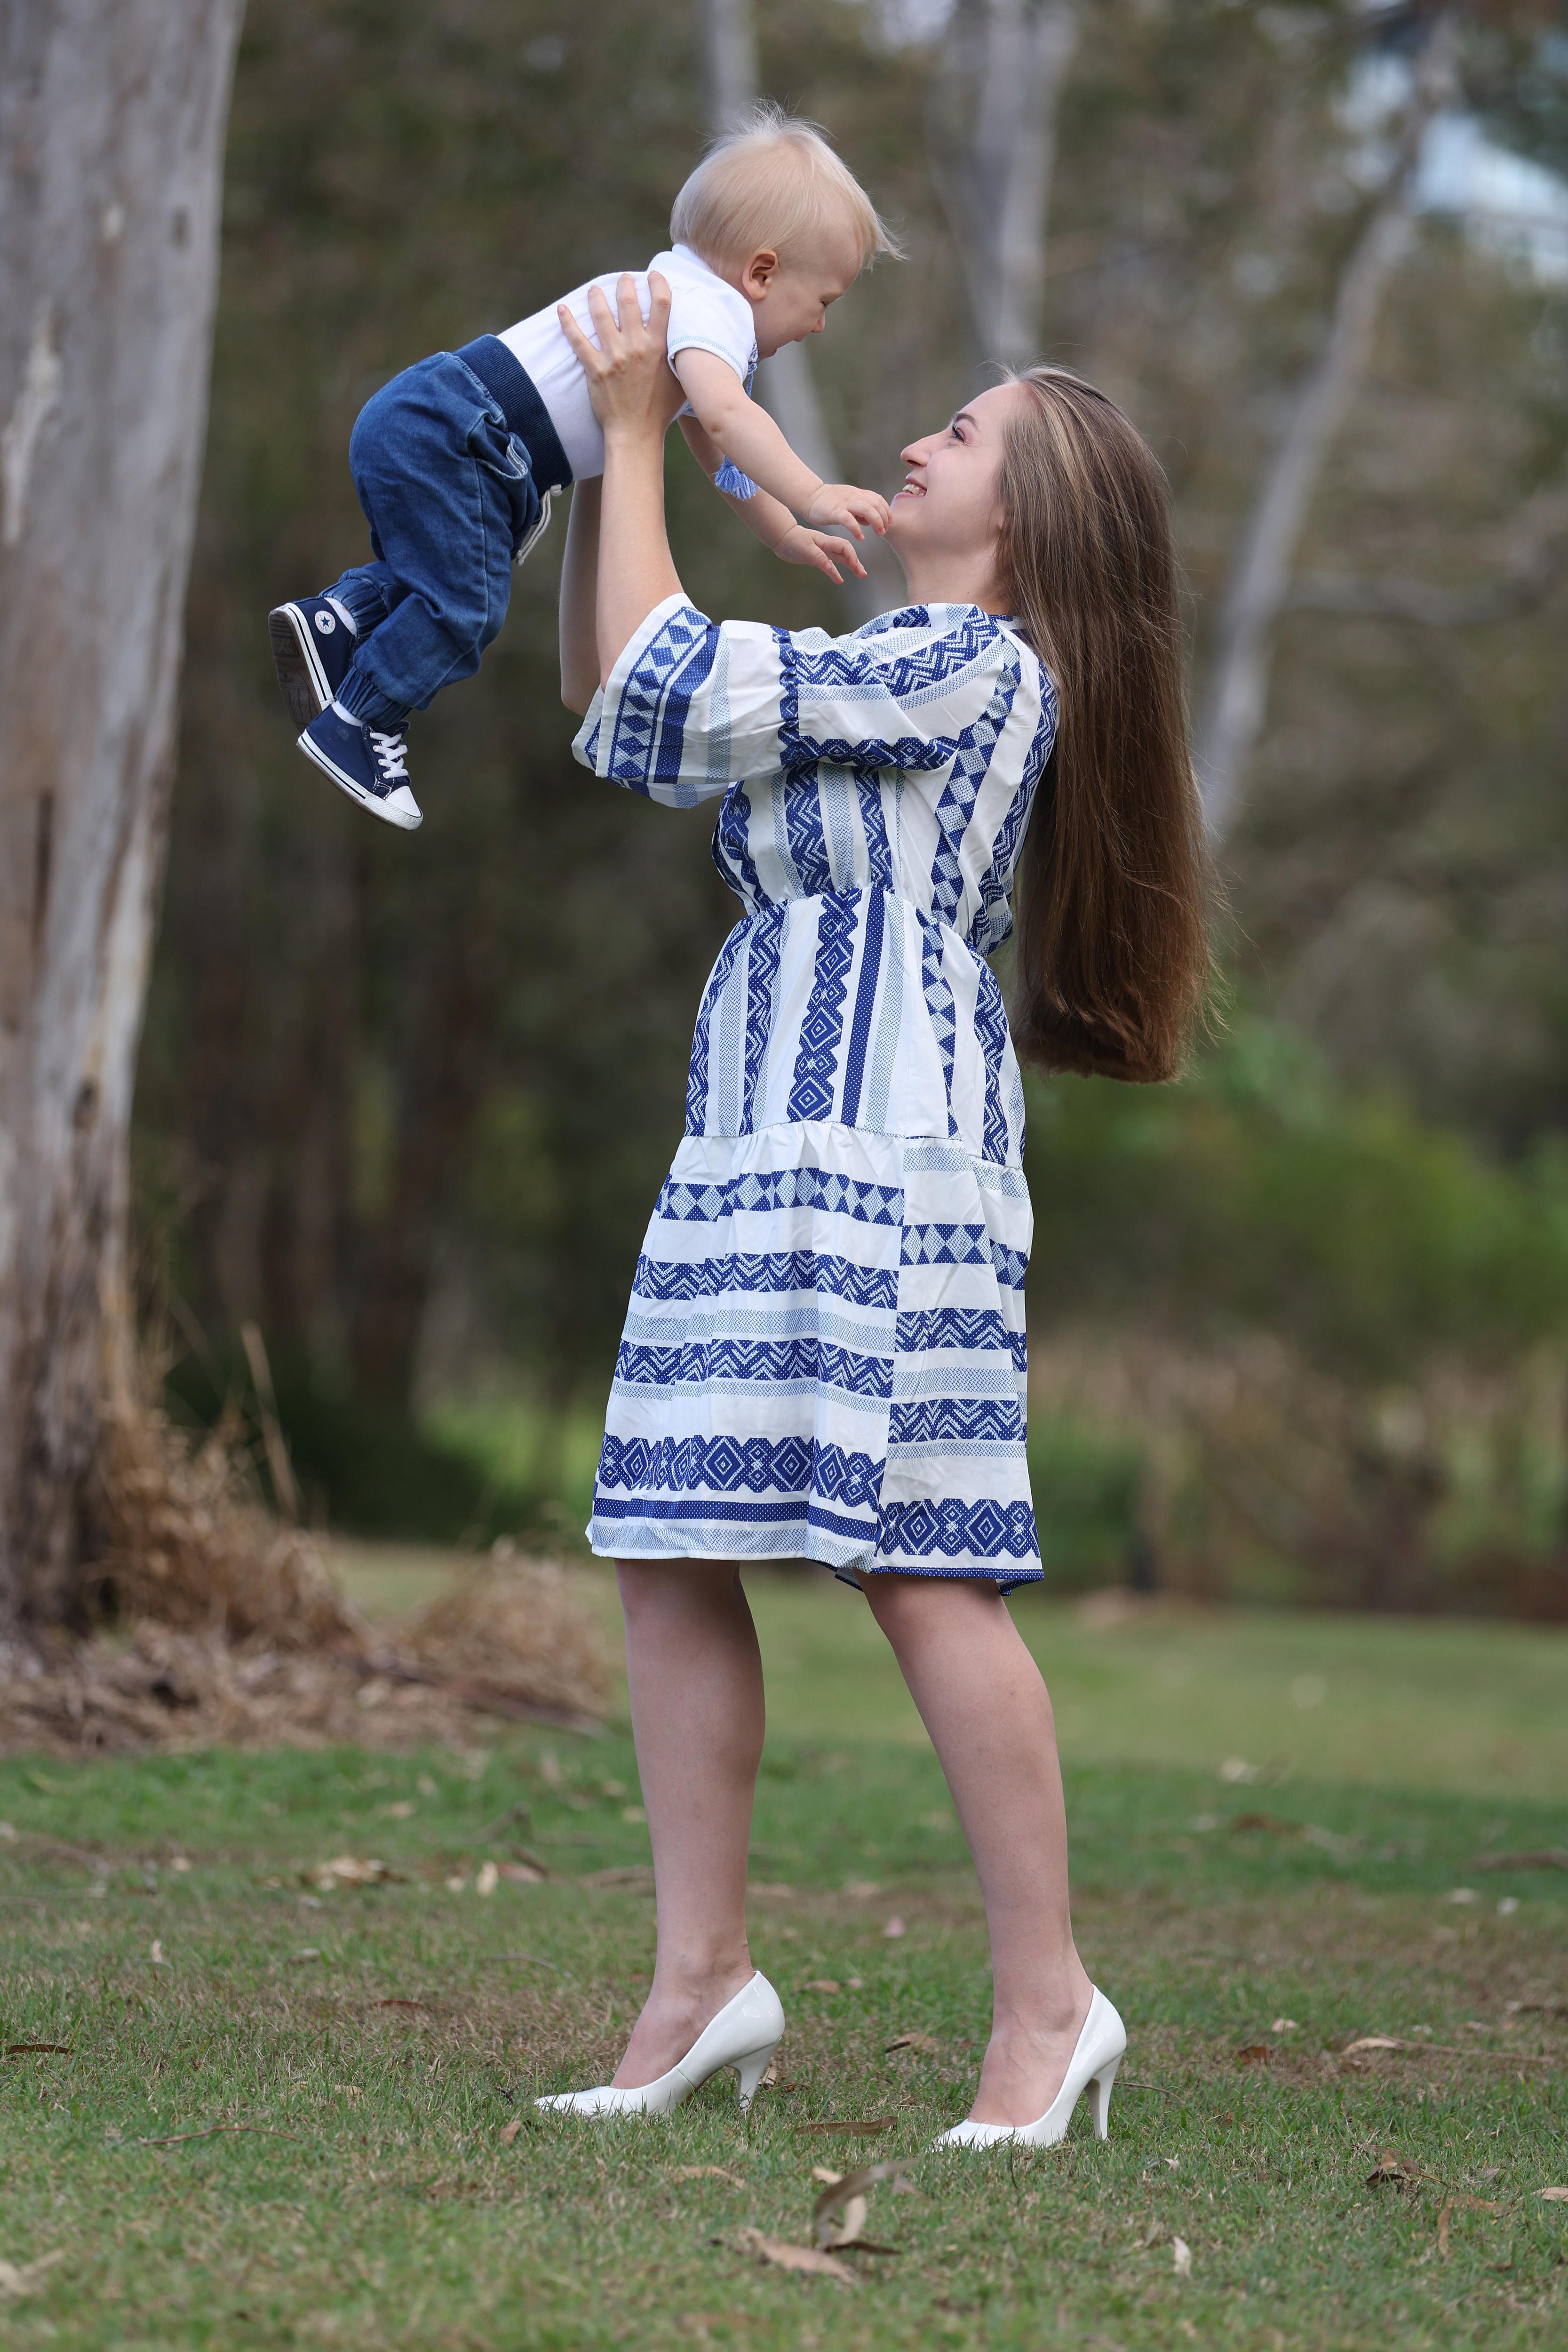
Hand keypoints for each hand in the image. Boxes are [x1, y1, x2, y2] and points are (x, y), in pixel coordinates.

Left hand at [556, 272, 686, 442]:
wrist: (636, 434)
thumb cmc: (661, 411)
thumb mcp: (680, 382)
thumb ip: (681, 357)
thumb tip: (687, 338)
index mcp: (659, 347)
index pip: (661, 303)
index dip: (657, 283)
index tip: (653, 275)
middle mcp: (636, 347)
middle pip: (629, 302)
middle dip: (625, 284)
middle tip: (623, 279)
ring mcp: (614, 357)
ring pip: (601, 315)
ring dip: (597, 296)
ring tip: (595, 289)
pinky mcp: (595, 369)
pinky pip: (577, 340)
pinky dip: (568, 323)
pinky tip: (562, 309)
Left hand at [772, 525, 868, 586]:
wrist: (782, 538)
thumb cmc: (793, 541)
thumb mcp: (806, 549)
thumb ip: (819, 558)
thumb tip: (830, 568)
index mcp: (826, 541)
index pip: (845, 547)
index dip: (852, 556)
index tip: (855, 565)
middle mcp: (827, 546)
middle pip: (846, 554)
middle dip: (856, 563)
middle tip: (863, 574)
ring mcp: (823, 552)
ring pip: (841, 560)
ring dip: (851, 567)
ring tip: (860, 575)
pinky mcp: (818, 559)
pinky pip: (830, 566)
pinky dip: (835, 573)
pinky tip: (840, 580)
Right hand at [804, 481, 891, 539]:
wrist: (811, 496)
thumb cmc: (829, 502)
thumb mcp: (848, 502)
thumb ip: (860, 510)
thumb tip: (870, 520)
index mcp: (858, 494)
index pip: (878, 499)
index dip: (887, 510)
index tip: (889, 522)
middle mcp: (854, 497)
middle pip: (876, 504)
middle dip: (884, 518)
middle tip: (884, 530)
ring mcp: (845, 503)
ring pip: (867, 509)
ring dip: (876, 522)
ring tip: (879, 533)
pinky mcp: (835, 511)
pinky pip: (849, 519)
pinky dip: (857, 529)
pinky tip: (860, 537)